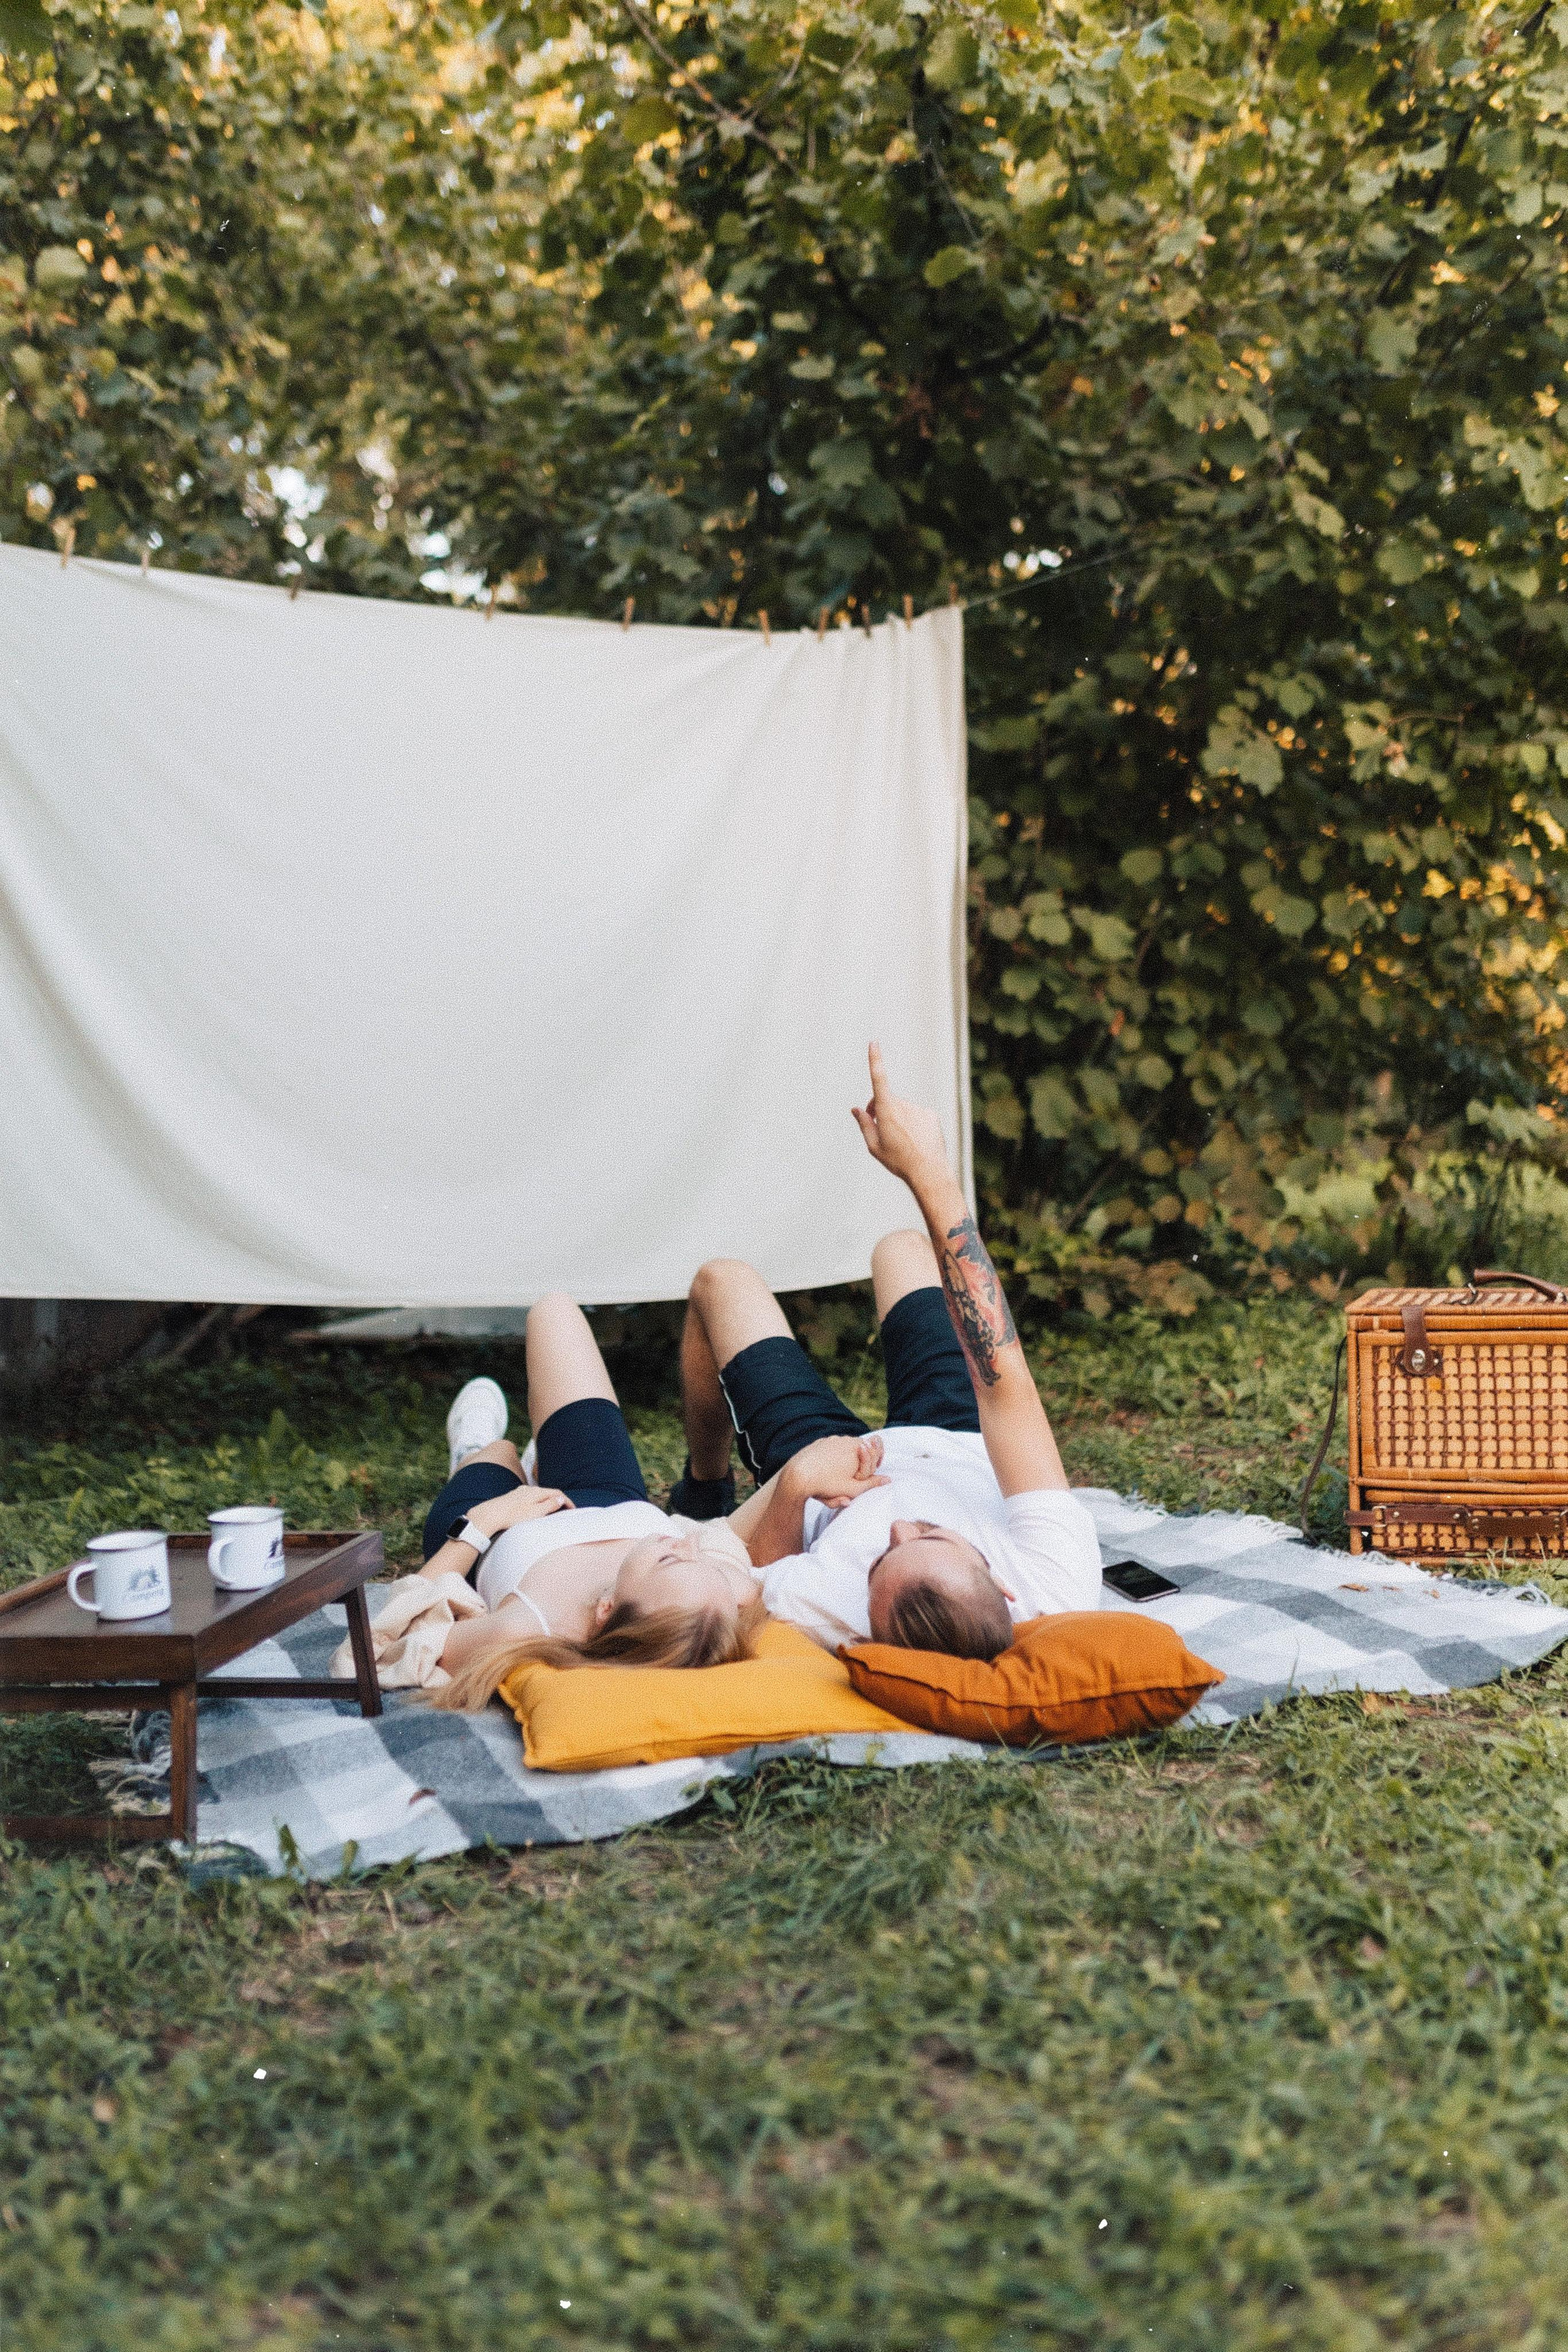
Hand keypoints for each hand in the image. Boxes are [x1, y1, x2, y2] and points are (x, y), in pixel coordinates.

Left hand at [468, 1486, 573, 1536]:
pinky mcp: (512, 1498)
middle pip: (548, 1493)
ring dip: (547, 1502)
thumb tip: (560, 1498)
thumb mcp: (535, 1513)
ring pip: (538, 1496)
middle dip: (558, 1501)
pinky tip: (534, 1510)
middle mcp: (528, 1489)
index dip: (567, 1501)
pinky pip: (529, 1499)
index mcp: (536, 1492)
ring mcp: (519, 1492)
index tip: (573, 1510)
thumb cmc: (512, 1516)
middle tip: (565, 1511)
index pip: (557, 1493)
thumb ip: (549, 1505)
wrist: (489, 1515)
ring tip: (551, 1512)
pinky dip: (537, 1503)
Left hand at [785, 1433, 888, 1510]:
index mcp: (857, 1448)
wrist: (798, 1476)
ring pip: (846, 1447)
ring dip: (847, 1458)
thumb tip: (888, 1479)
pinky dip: (834, 1456)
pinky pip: (832, 1448)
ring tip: (840, 1474)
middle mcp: (845, 1439)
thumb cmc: (827, 1484)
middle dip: (861, 1460)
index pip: (876, 1447)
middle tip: (854, 1477)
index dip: (875, 1461)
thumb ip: (872, 1483)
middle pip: (861, 1447)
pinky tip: (828, 1469)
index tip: (868, 1473)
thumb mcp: (853, 1488)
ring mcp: (831, 1439)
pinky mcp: (820, 1443)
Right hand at [850, 1043, 950, 1185]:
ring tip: (902, 1141)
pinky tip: (916, 1140)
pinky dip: (913, 1123)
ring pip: (903, 1110)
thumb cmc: (898, 1160)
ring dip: (898, 1119)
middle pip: (886, 1101)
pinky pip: (917, 1115)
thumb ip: (864, 1124)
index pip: (879, 1079)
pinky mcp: (930, 1114)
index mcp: (887, 1110)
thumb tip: (856, 1109)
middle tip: (880, 1130)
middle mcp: (904, 1105)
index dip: (875, 1059)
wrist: (928, 1171)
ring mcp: (919, 1108)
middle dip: (880, 1110)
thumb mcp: (874, 1145)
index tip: (874, 1043)